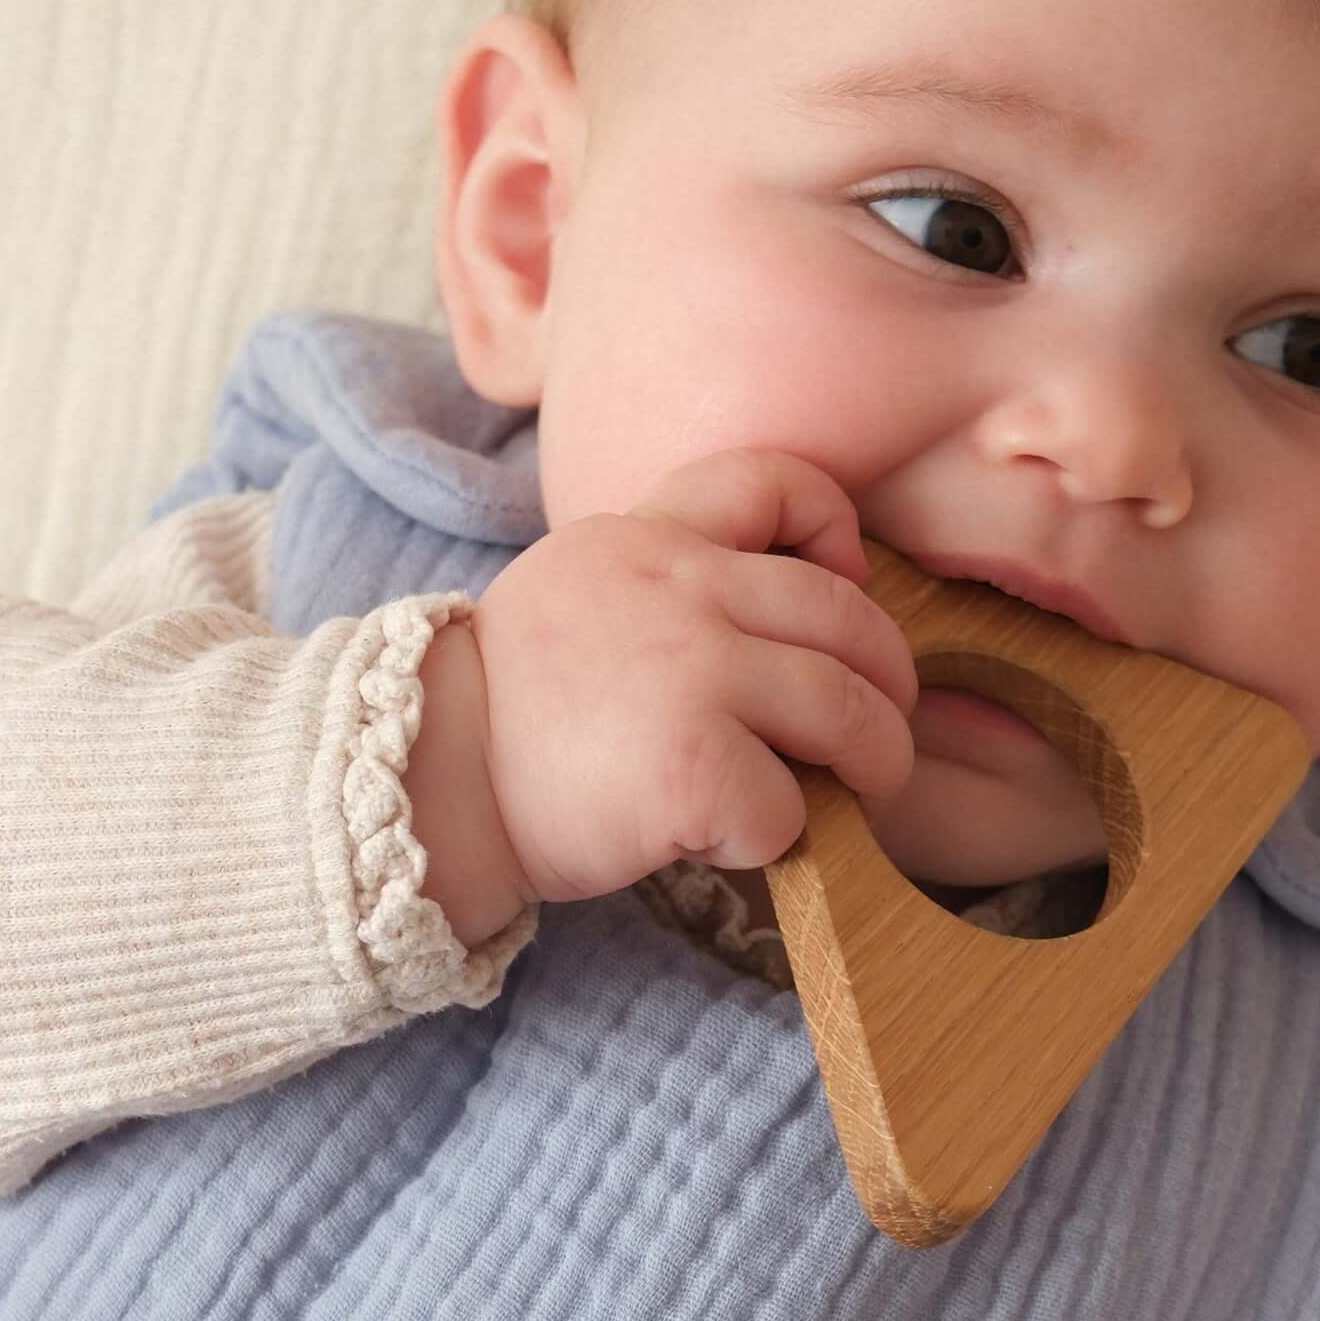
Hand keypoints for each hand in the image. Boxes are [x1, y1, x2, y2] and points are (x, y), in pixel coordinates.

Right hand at [404, 448, 919, 940]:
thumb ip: (671, 591)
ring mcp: (692, 673)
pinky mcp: (696, 764)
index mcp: (646, 540)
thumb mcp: (580, 602)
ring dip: (874, 765)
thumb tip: (795, 641)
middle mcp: (678, 590)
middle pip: (847, 618)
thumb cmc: (516, 724)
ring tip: (859, 797)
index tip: (843, 584)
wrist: (429, 792)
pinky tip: (723, 841)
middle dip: (889, 682)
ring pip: (848, 712)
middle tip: (880, 735)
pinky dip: (778, 839)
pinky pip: (792, 805)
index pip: (773, 479)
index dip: (836, 529)